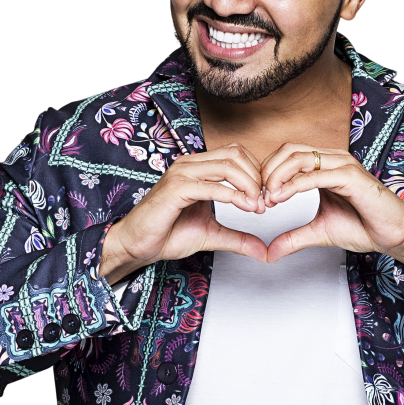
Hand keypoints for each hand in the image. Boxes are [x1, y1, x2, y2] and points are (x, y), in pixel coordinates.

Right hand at [100, 144, 267, 283]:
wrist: (139, 245)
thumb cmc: (168, 234)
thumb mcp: (213, 235)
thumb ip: (238, 238)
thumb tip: (263, 250)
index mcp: (198, 167)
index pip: (237, 154)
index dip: (256, 173)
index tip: (264, 199)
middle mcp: (190, 164)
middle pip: (236, 154)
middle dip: (257, 177)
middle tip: (264, 202)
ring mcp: (182, 173)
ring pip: (228, 165)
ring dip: (249, 185)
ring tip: (256, 206)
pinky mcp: (175, 188)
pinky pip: (212, 185)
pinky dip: (234, 196)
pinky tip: (245, 208)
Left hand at [261, 144, 403, 283]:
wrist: (395, 235)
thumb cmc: (365, 227)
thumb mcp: (318, 232)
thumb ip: (293, 238)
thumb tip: (269, 252)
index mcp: (325, 166)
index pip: (287, 155)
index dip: (267, 173)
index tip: (258, 198)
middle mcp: (333, 160)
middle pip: (288, 151)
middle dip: (267, 171)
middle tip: (258, 197)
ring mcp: (343, 165)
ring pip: (299, 157)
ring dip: (277, 176)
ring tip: (267, 198)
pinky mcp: (351, 177)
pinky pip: (316, 174)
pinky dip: (294, 185)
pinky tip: (280, 198)